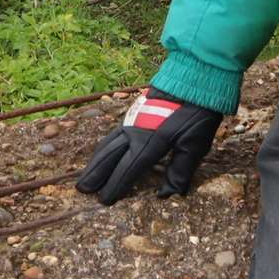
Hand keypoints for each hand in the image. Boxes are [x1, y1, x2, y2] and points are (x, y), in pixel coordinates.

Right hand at [75, 88, 221, 203]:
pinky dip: (104, 146)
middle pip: (110, 156)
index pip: (128, 169)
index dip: (115, 185)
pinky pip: (113, 133)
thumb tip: (167, 194)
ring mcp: (132, 121)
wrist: (193, 78)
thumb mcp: (195, 144)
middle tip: (82, 190)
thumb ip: (180, 170)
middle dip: (96, 174)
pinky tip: (103, 151)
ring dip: (96, 160)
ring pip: (108, 143)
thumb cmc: (197, 113)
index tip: (104, 200)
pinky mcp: (133, 112)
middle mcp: (135, 132)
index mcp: (151, 142)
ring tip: (86, 174)